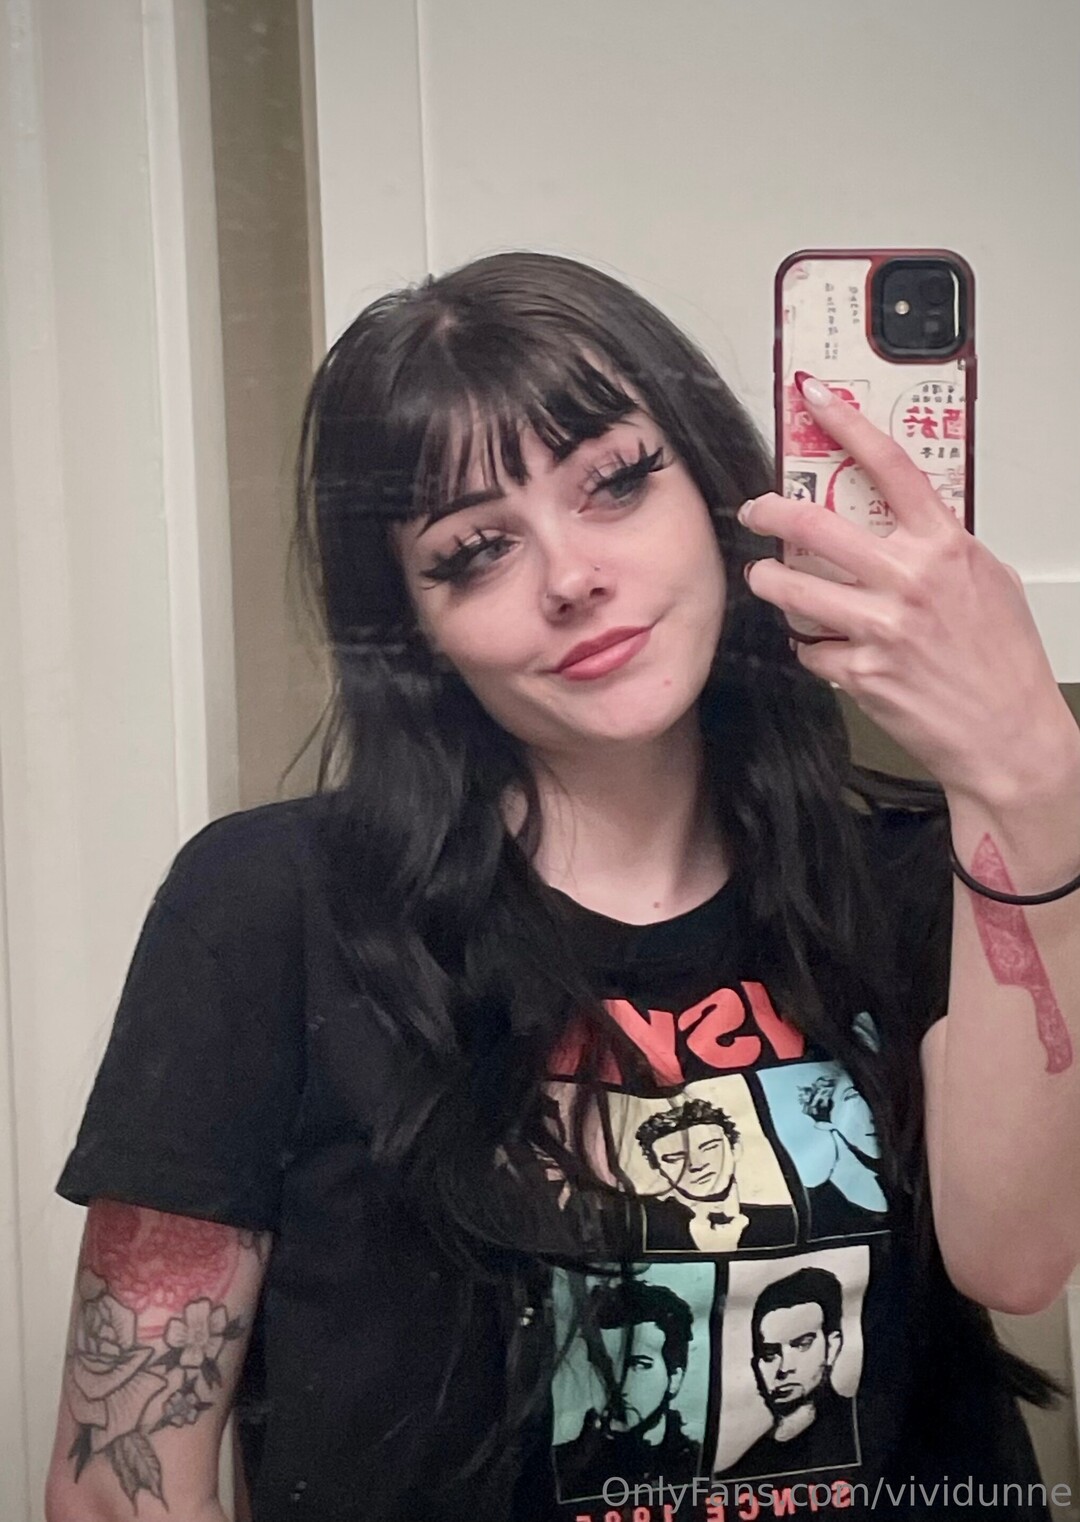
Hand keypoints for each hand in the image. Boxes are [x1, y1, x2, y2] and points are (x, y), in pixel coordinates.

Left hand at [739, 375, 1075, 803]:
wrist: (1008, 736)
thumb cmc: (1003, 661)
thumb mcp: (987, 581)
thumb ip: (942, 547)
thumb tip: (905, 522)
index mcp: (944, 546)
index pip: (889, 466)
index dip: (847, 424)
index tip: (815, 399)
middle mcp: (909, 581)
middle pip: (815, 525)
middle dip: (770, 512)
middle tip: (755, 512)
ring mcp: (881, 628)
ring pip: (793, 589)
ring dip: (768, 582)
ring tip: (764, 580)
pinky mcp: (860, 673)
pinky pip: (809, 648)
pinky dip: (808, 646)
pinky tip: (820, 648)